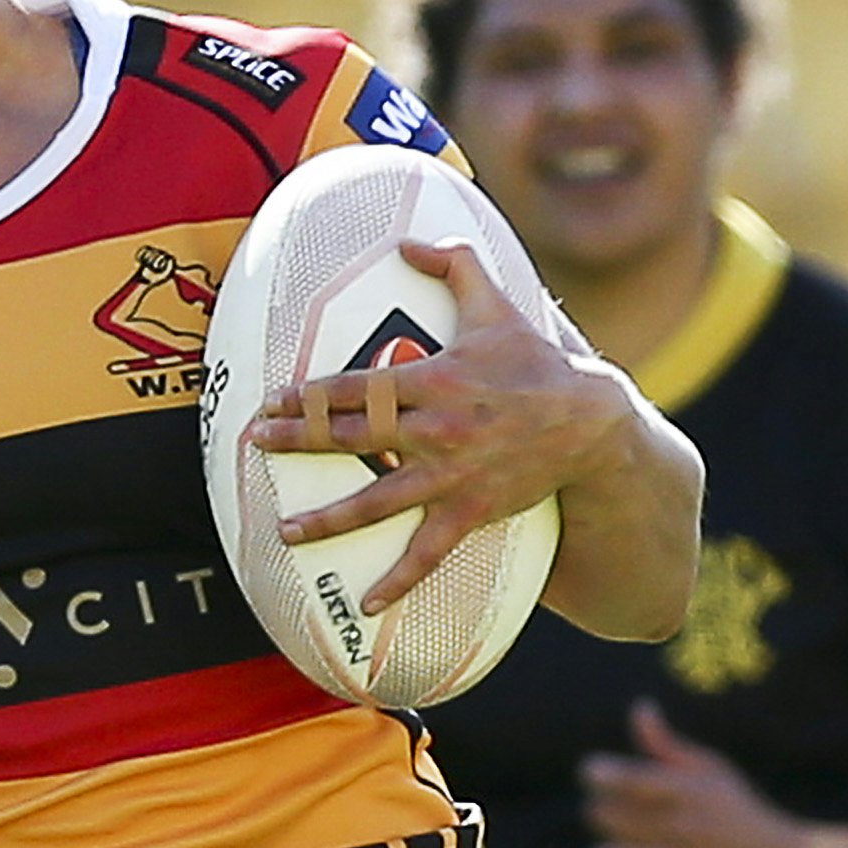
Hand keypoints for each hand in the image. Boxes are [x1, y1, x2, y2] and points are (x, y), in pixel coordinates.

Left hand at [259, 241, 642, 615]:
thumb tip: (410, 240)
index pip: (354, 388)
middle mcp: (434, 429)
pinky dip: (398, 581)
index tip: (269, 403)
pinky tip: (366, 607)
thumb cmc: (535, 362)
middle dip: (299, 442)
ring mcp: (450, 475)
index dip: (306, 396)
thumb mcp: (498, 305)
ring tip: (285, 531)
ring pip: (376, 501)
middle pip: (351, 438)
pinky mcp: (470, 511)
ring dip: (328, 520)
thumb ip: (455, 264)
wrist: (591, 421)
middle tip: (256, 445)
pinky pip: (427, 552)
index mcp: (432, 380)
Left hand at [581, 703, 817, 847]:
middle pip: (601, 816)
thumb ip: (669, 747)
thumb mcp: (716, 774)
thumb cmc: (743, 817)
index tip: (599, 777)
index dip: (596, 773)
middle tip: (620, 820)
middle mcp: (684, 830)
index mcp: (691, 792)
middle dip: (601, 813)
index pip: (620, 777)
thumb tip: (639, 709)